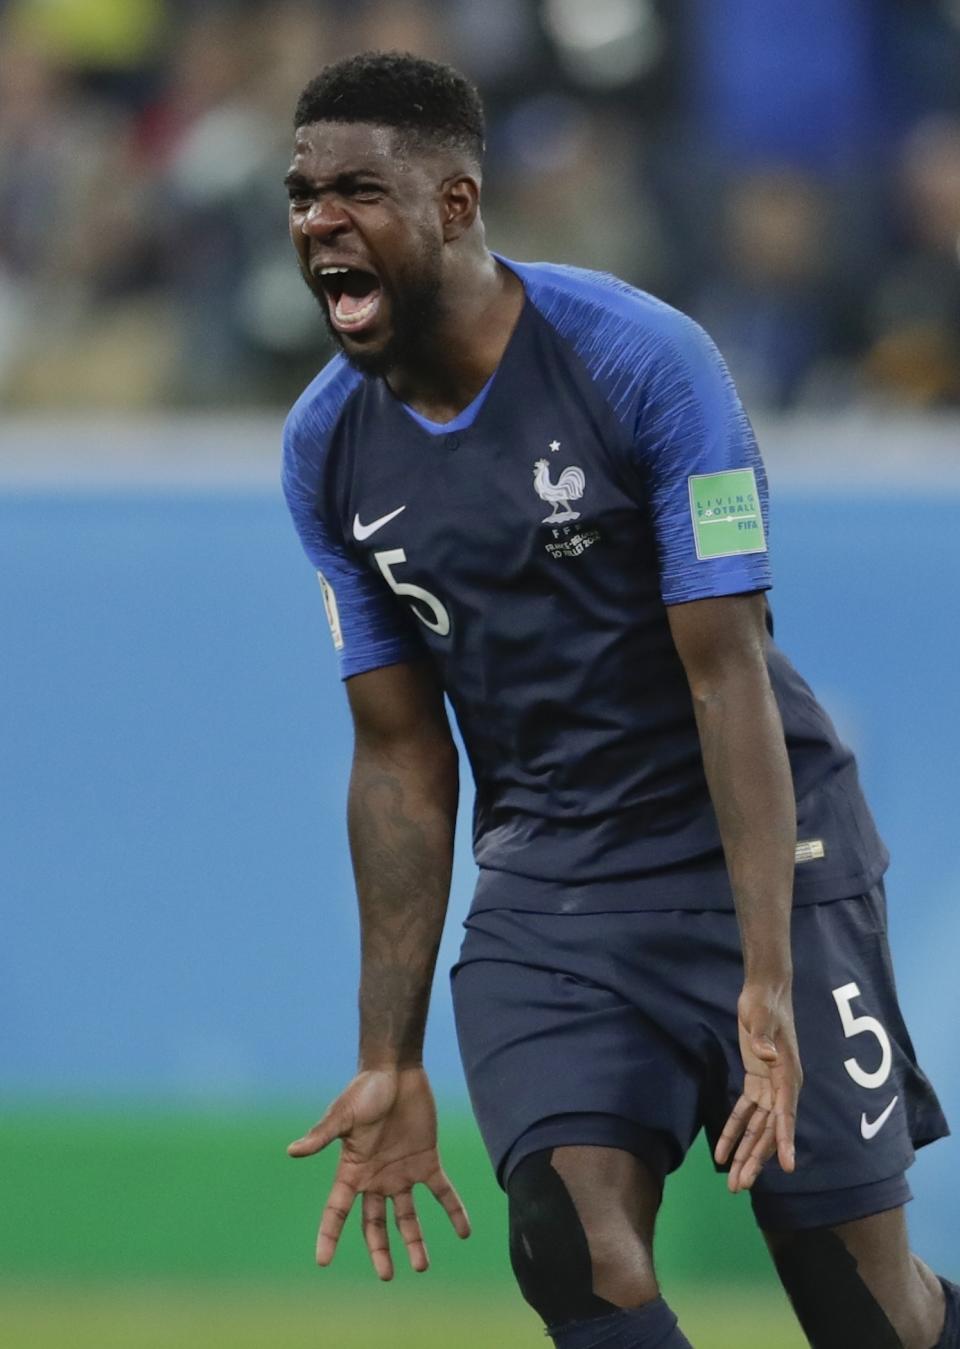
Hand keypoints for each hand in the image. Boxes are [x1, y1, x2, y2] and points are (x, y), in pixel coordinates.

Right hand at [287, 1066, 470, 1277]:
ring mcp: (402, 1171)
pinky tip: (465, 1232)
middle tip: (386, 1275)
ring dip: (414, 1240)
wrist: (396, 1069)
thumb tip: (292, 1151)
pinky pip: (442, 1191)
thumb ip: (322, 1136)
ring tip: (421, 1266)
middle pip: (374, 1222)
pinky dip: (453, 1210)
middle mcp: (376, 1177)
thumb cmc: (365, 1090)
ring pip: (407, 1215)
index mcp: (353, 1170)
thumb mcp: (343, 1115)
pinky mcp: (426, 1160)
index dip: (328, 1235)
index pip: (337, 1210)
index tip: (323, 1261)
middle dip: (379, 1249)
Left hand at [714, 983, 801, 1192]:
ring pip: (757, 1129)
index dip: (785, 1140)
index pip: (787, 1114)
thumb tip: (767, 1056)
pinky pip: (745, 1114)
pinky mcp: (756, 1082)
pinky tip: (722, 1154)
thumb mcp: (762, 1018)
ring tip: (733, 1182)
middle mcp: (783, 1088)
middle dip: (756, 1160)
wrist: (764, 993)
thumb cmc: (765, 1005)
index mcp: (788, 1076)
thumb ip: (764, 1037)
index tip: (787, 1167)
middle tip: (740, 1187)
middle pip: (769, 1131)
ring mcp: (770, 1087)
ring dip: (745, 1154)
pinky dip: (733, 1133)